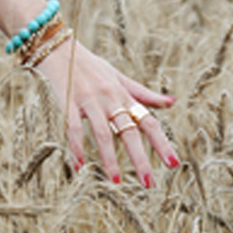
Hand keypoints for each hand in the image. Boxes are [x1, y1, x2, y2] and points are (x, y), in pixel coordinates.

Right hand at [35, 38, 177, 186]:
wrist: (59, 49)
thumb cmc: (91, 65)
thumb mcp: (120, 77)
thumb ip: (143, 93)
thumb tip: (172, 103)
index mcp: (124, 95)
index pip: (148, 121)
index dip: (161, 142)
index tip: (173, 164)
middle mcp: (109, 99)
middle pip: (129, 132)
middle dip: (140, 159)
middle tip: (149, 184)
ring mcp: (89, 101)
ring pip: (102, 134)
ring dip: (109, 159)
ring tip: (117, 182)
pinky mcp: (68, 103)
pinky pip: (72, 128)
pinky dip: (76, 147)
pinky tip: (79, 165)